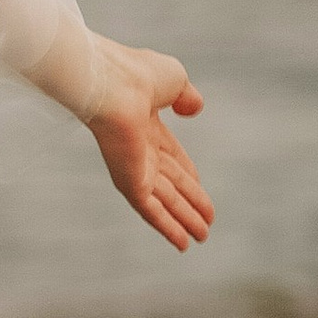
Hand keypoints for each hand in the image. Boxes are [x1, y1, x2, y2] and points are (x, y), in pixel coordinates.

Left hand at [84, 39, 213, 252]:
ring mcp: (133, 166)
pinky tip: (183, 243)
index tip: (200, 188)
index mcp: (145, 124)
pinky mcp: (129, 181)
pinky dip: (168, 228)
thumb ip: (185, 95)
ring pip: (164, 200)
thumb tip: (194, 107)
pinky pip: (151, 210)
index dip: (187, 173)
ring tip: (202, 237)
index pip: (170, 155)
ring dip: (184, 220)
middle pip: (170, 182)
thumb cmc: (137, 74)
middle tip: (206, 222)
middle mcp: (138, 148)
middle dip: (189, 202)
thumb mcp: (173, 79)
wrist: (111, 82)